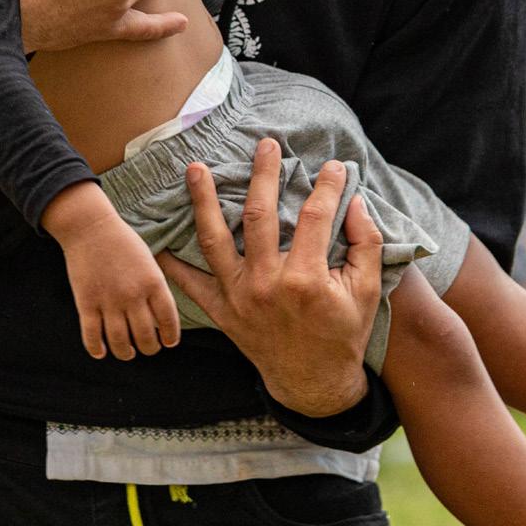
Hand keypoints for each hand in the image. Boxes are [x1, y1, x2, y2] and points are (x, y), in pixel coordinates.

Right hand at [44, 182, 180, 359]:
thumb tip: (160, 315)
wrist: (90, 226)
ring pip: (120, 343)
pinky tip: (102, 352)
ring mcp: (108, 301)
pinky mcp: (86, 303)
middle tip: (148, 348)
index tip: (169, 343)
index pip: (168, 320)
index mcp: (153, 282)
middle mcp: (133, 296)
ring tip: (129, 352)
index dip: (171, 336)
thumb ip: (155, 286)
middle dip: (149, 348)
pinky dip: (97, 349)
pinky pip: (92, 336)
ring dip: (126, 353)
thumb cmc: (122, 240)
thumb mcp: (149, 260)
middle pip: (146, 337)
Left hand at [157, 138, 383, 416]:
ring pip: (215, 240)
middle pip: (259, 215)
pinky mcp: (222, 312)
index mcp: (306, 279)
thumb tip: (355, 201)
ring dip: (203, 202)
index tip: (333, 165)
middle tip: (264, 144)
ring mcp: (239, 297)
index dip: (327, 187)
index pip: (316, 217)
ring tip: (195, 169)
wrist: (313, 382)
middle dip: (262, 175)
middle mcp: (267, 284)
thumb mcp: (366, 291)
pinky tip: (159, 239)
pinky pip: (191, 285)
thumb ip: (366, 243)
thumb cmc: (342, 332)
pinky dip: (173, 264)